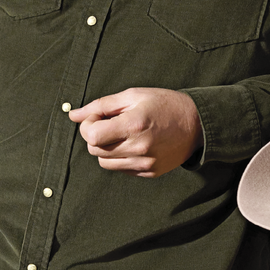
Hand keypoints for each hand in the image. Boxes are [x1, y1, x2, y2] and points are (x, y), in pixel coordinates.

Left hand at [68, 87, 202, 177]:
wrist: (197, 125)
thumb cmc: (164, 104)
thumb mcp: (132, 96)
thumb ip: (100, 105)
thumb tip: (73, 115)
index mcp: (134, 125)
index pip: (92, 136)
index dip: (88, 125)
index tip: (97, 117)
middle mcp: (139, 148)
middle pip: (95, 150)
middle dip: (95, 136)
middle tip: (109, 123)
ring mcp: (145, 164)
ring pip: (105, 163)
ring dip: (105, 148)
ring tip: (121, 134)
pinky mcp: (149, 173)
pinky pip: (120, 169)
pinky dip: (119, 157)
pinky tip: (132, 144)